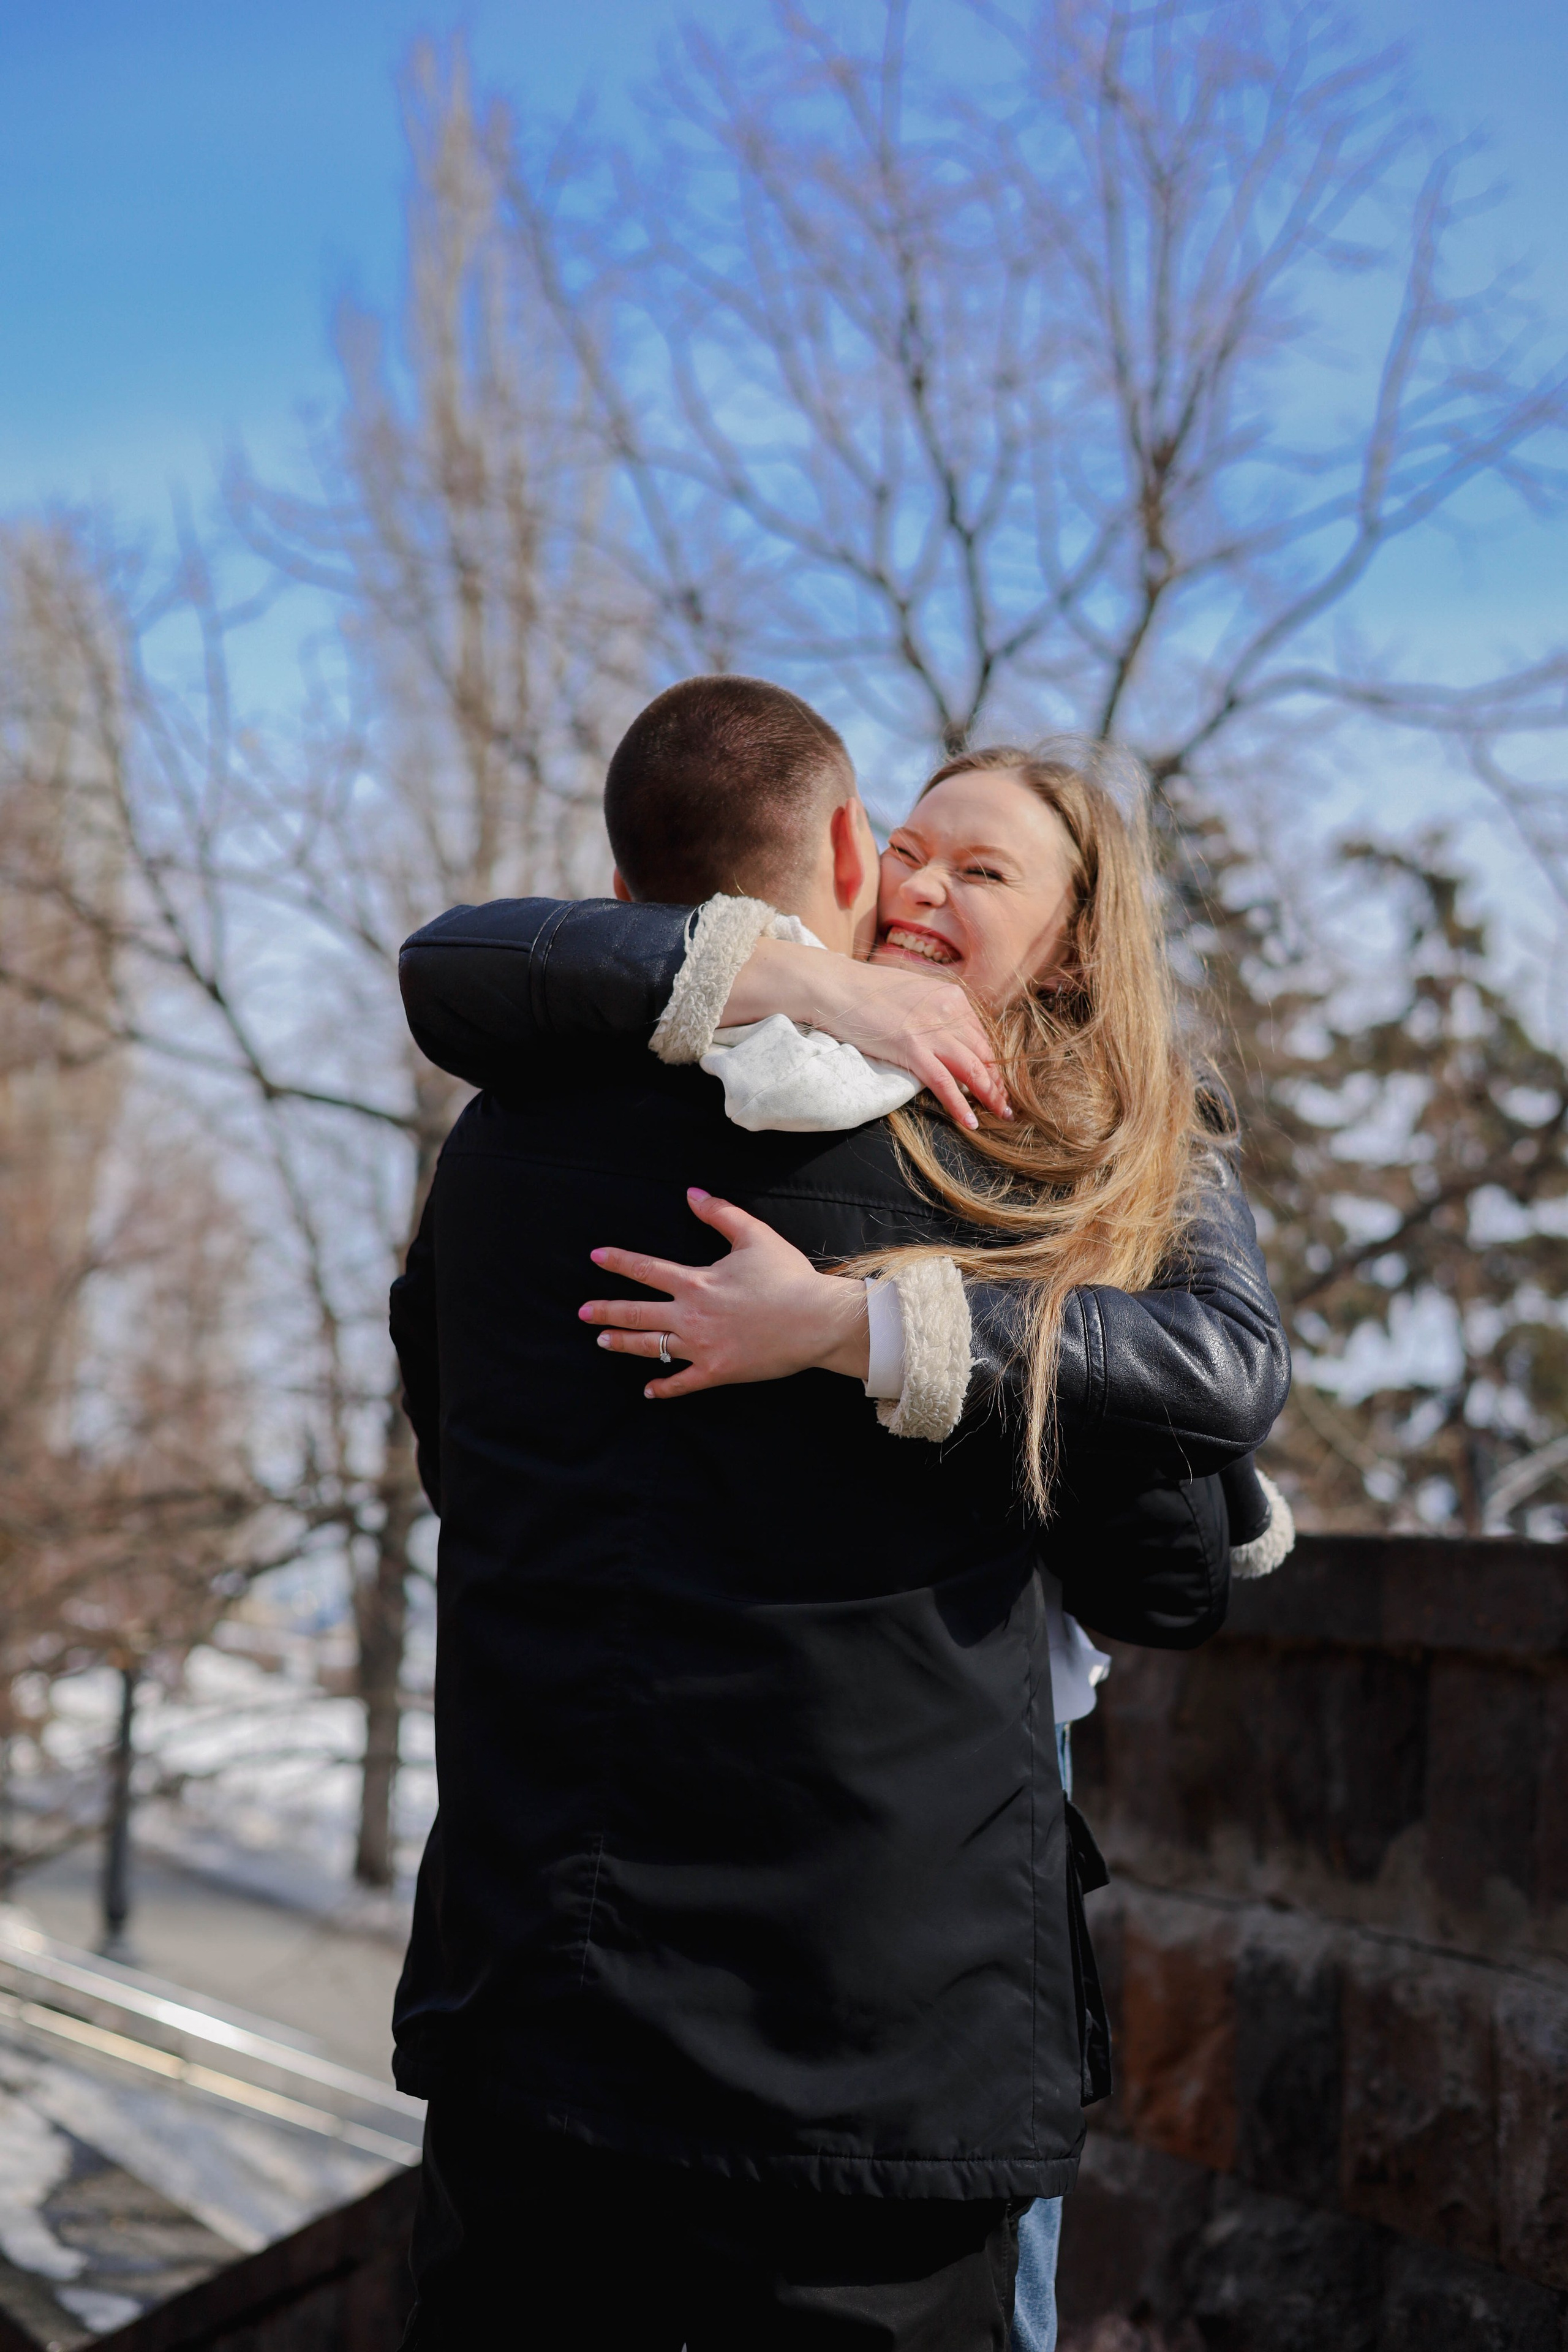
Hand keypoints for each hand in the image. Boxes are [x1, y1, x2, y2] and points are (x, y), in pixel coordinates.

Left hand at [579, 1189, 868, 1398]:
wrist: (815, 1321)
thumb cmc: (788, 1277)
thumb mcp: (754, 1236)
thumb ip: (720, 1213)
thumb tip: (691, 1194)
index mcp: (696, 1282)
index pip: (645, 1269)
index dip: (618, 1262)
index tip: (596, 1257)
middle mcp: (690, 1315)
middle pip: (636, 1313)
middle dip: (606, 1311)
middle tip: (583, 1312)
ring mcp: (701, 1347)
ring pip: (651, 1347)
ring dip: (623, 1343)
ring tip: (602, 1341)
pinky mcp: (717, 1372)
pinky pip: (682, 1383)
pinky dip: (664, 1388)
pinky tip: (649, 1390)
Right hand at [721, 939, 1008, 1129]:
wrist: (833, 986)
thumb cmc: (864, 991)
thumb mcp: (911, 994)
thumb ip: (932, 1012)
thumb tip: (943, 1034)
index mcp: (951, 996)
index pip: (981, 1035)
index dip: (993, 1061)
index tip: (998, 1081)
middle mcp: (949, 1011)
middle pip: (984, 1053)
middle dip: (998, 1082)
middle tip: (1007, 1105)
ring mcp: (932, 1030)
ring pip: (973, 1069)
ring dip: (989, 1096)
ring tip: (999, 1115)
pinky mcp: (913, 1048)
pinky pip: (945, 1083)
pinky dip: (959, 1105)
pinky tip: (970, 1121)